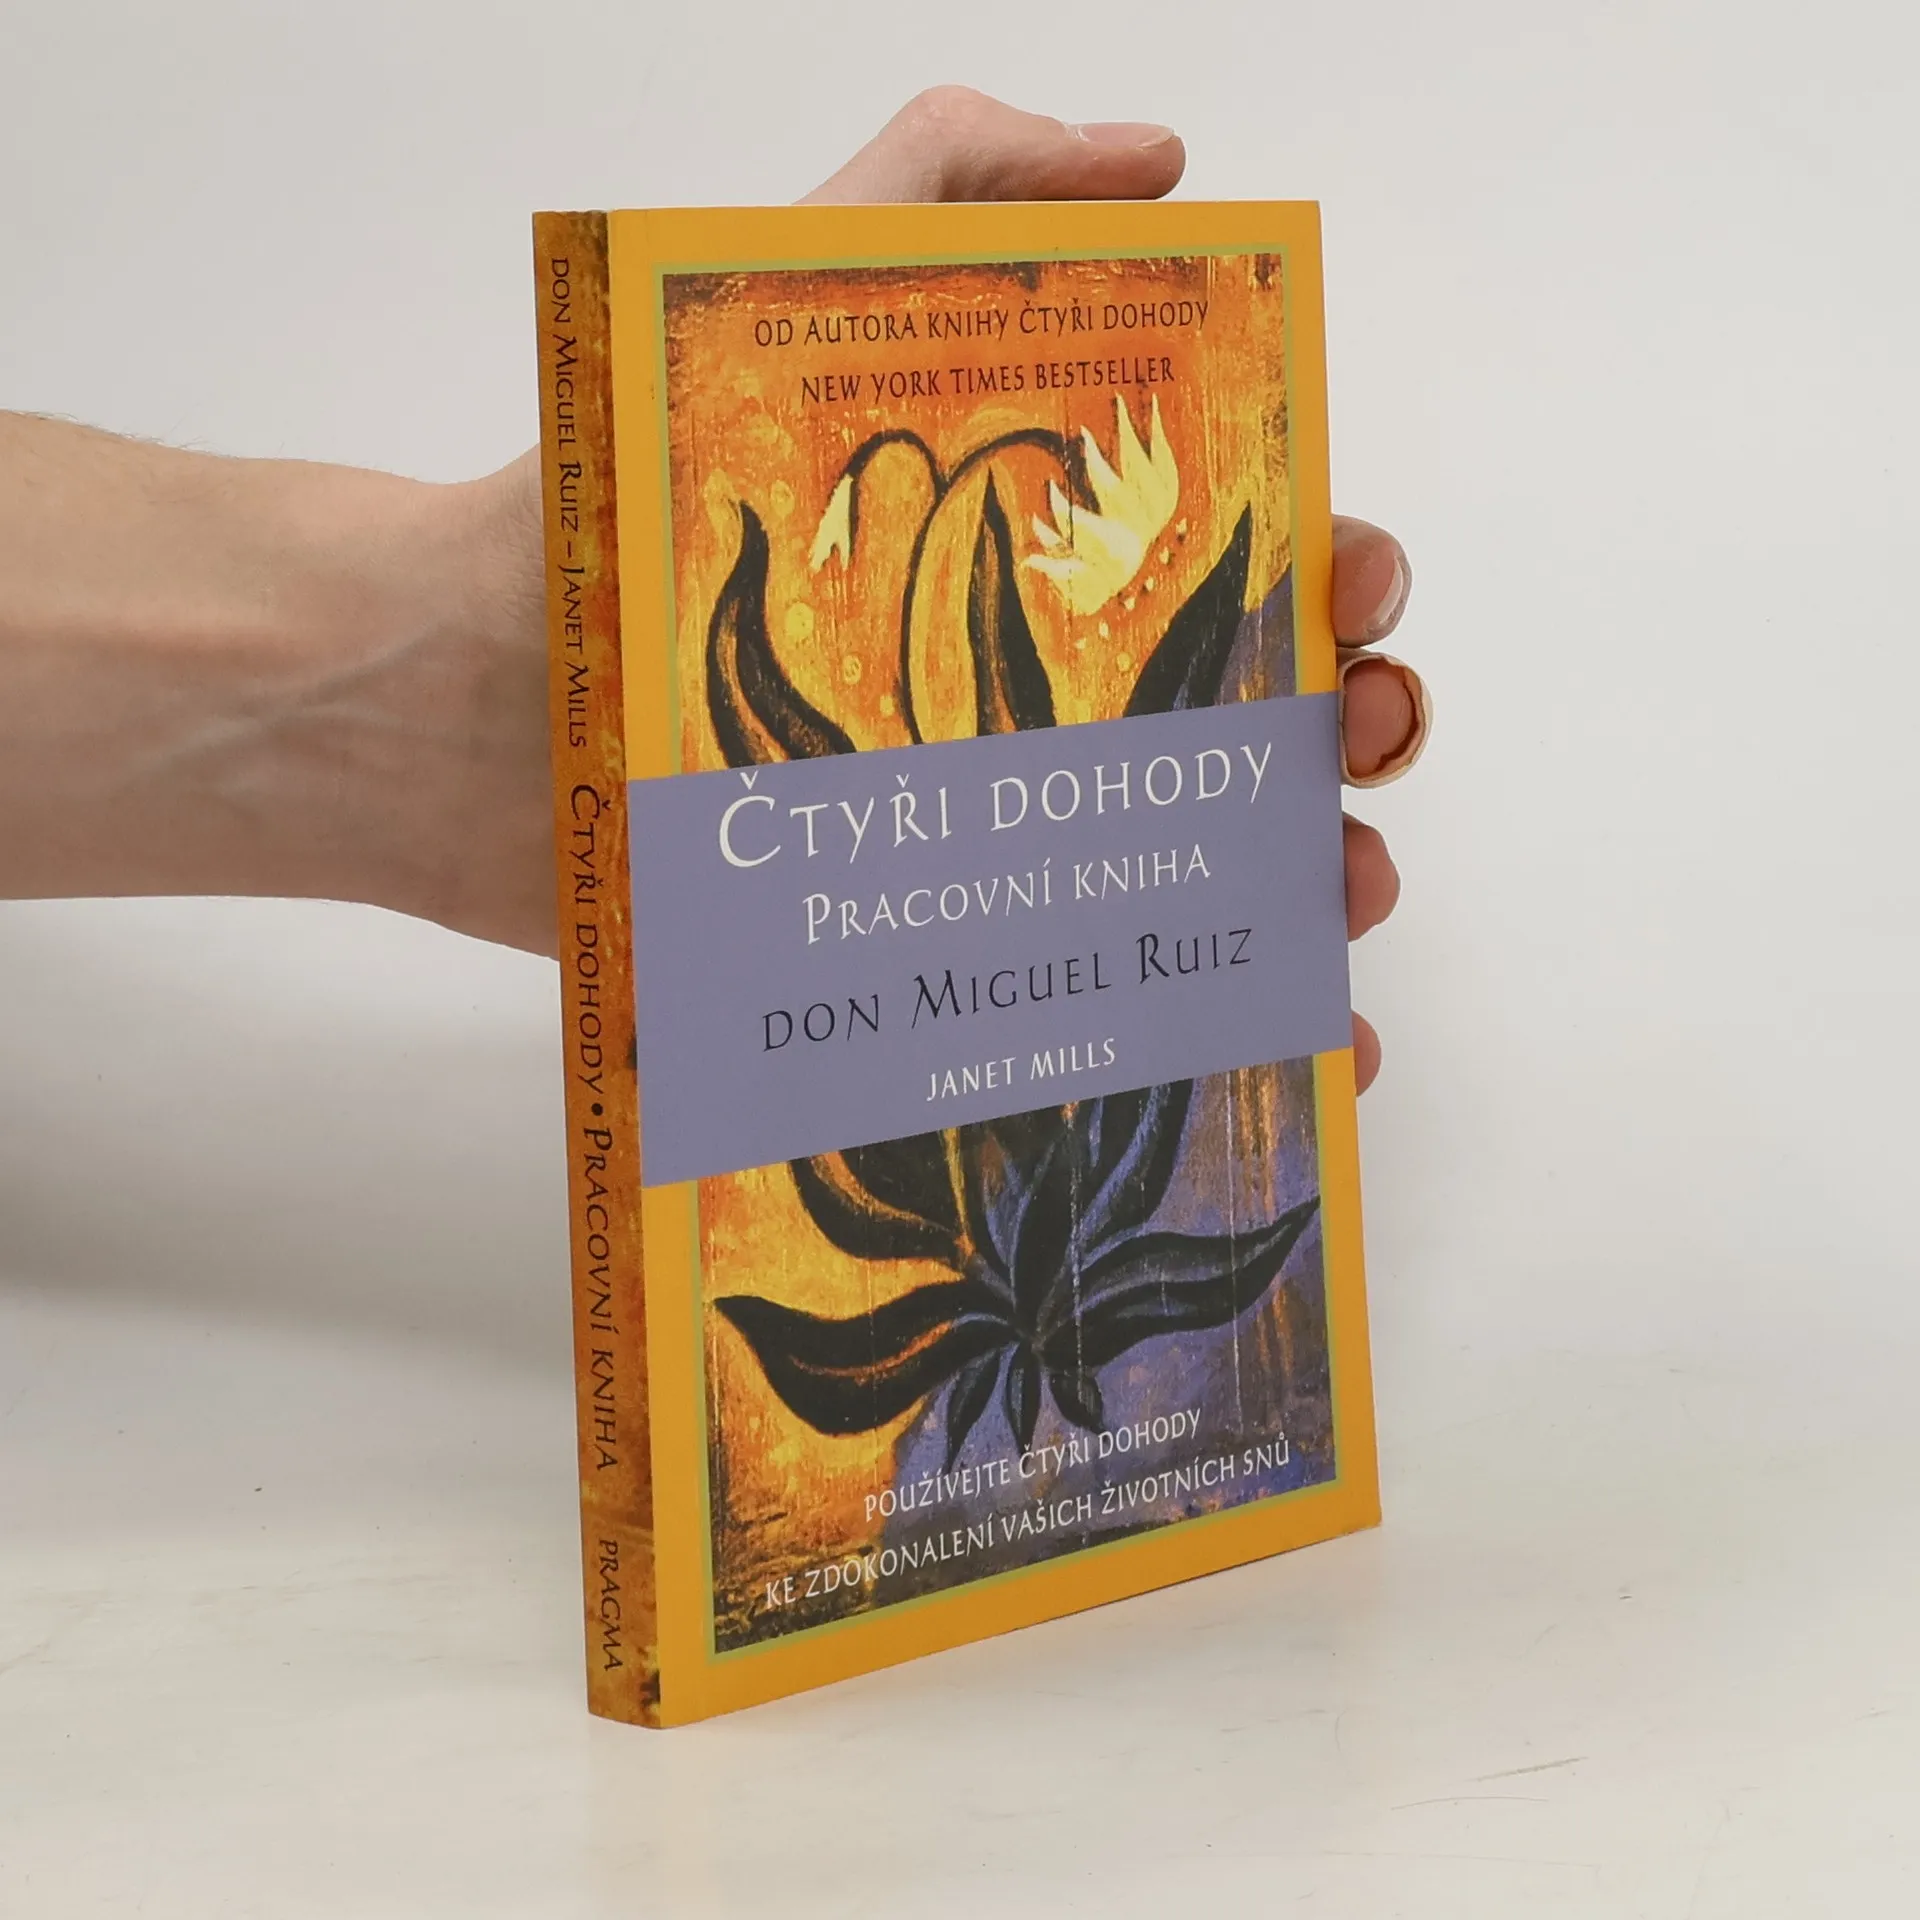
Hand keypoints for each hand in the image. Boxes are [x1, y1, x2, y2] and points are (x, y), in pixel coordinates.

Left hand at [482, 89, 1428, 1083]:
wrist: (454, 707)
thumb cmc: (613, 508)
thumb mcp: (779, 282)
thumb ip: (948, 180)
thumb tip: (1159, 158)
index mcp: (1027, 575)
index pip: (1231, 568)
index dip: (1330, 573)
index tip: (1350, 590)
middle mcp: (1029, 714)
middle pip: (1247, 729)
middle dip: (1348, 728)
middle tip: (1355, 735)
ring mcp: (986, 852)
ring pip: (1202, 880)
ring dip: (1312, 885)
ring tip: (1337, 893)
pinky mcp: (929, 969)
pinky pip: (1095, 1016)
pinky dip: (1219, 1047)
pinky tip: (1297, 1056)